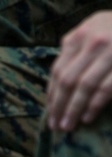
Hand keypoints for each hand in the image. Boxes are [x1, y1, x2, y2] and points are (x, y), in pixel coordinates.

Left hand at [47, 11, 111, 131]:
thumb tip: (55, 83)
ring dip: (74, 109)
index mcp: (80, 36)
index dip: (52, 94)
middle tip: (55, 126)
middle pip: (68, 80)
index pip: (58, 70)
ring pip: (86, 86)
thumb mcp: (91, 29)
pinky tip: (87, 117)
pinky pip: (106, 88)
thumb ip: (73, 50)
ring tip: (68, 126)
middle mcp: (94, 43)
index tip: (49, 112)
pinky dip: (95, 104)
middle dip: (59, 106)